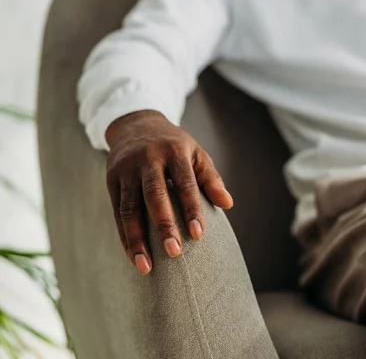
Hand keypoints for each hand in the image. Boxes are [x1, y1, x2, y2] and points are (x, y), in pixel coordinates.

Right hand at [105, 110, 232, 274]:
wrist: (136, 125)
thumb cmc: (174, 145)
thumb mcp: (196, 153)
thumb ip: (211, 178)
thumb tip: (228, 204)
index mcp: (174, 151)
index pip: (185, 183)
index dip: (191, 209)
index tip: (198, 235)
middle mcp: (147, 159)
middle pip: (154, 195)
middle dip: (164, 225)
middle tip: (174, 253)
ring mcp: (126, 170)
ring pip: (129, 208)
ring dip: (137, 239)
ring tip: (146, 267)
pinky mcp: (111, 180)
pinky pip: (117, 213)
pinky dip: (125, 237)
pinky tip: (134, 257)